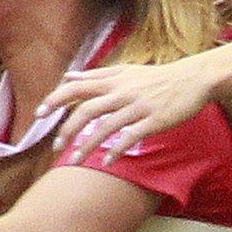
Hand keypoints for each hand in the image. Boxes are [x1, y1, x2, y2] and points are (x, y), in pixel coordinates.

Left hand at [38, 60, 212, 158]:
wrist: (193, 79)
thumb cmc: (157, 77)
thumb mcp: (124, 70)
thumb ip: (95, 74)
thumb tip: (68, 77)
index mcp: (112, 80)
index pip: (76, 88)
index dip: (55, 99)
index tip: (38, 114)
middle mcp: (121, 92)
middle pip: (86, 110)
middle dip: (67, 129)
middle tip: (55, 146)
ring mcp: (137, 106)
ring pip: (105, 127)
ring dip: (87, 145)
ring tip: (75, 161)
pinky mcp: (153, 120)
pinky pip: (130, 137)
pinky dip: (116, 149)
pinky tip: (107, 161)